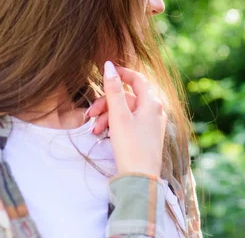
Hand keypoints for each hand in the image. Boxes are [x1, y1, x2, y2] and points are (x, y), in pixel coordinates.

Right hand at [95, 61, 166, 176]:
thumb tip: (109, 65)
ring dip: (107, 116)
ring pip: (125, 111)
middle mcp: (154, 110)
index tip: (105, 72)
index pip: (137, 79)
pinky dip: (115, 125)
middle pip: (127, 97)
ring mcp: (151, 123)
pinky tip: (103, 134)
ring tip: (95, 130)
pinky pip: (128, 123)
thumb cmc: (132, 147)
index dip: (121, 73)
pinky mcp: (145, 135)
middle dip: (107, 103)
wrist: (140, 179)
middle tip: (90, 113)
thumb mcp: (119, 116)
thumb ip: (113, 90)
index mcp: (152, 102)